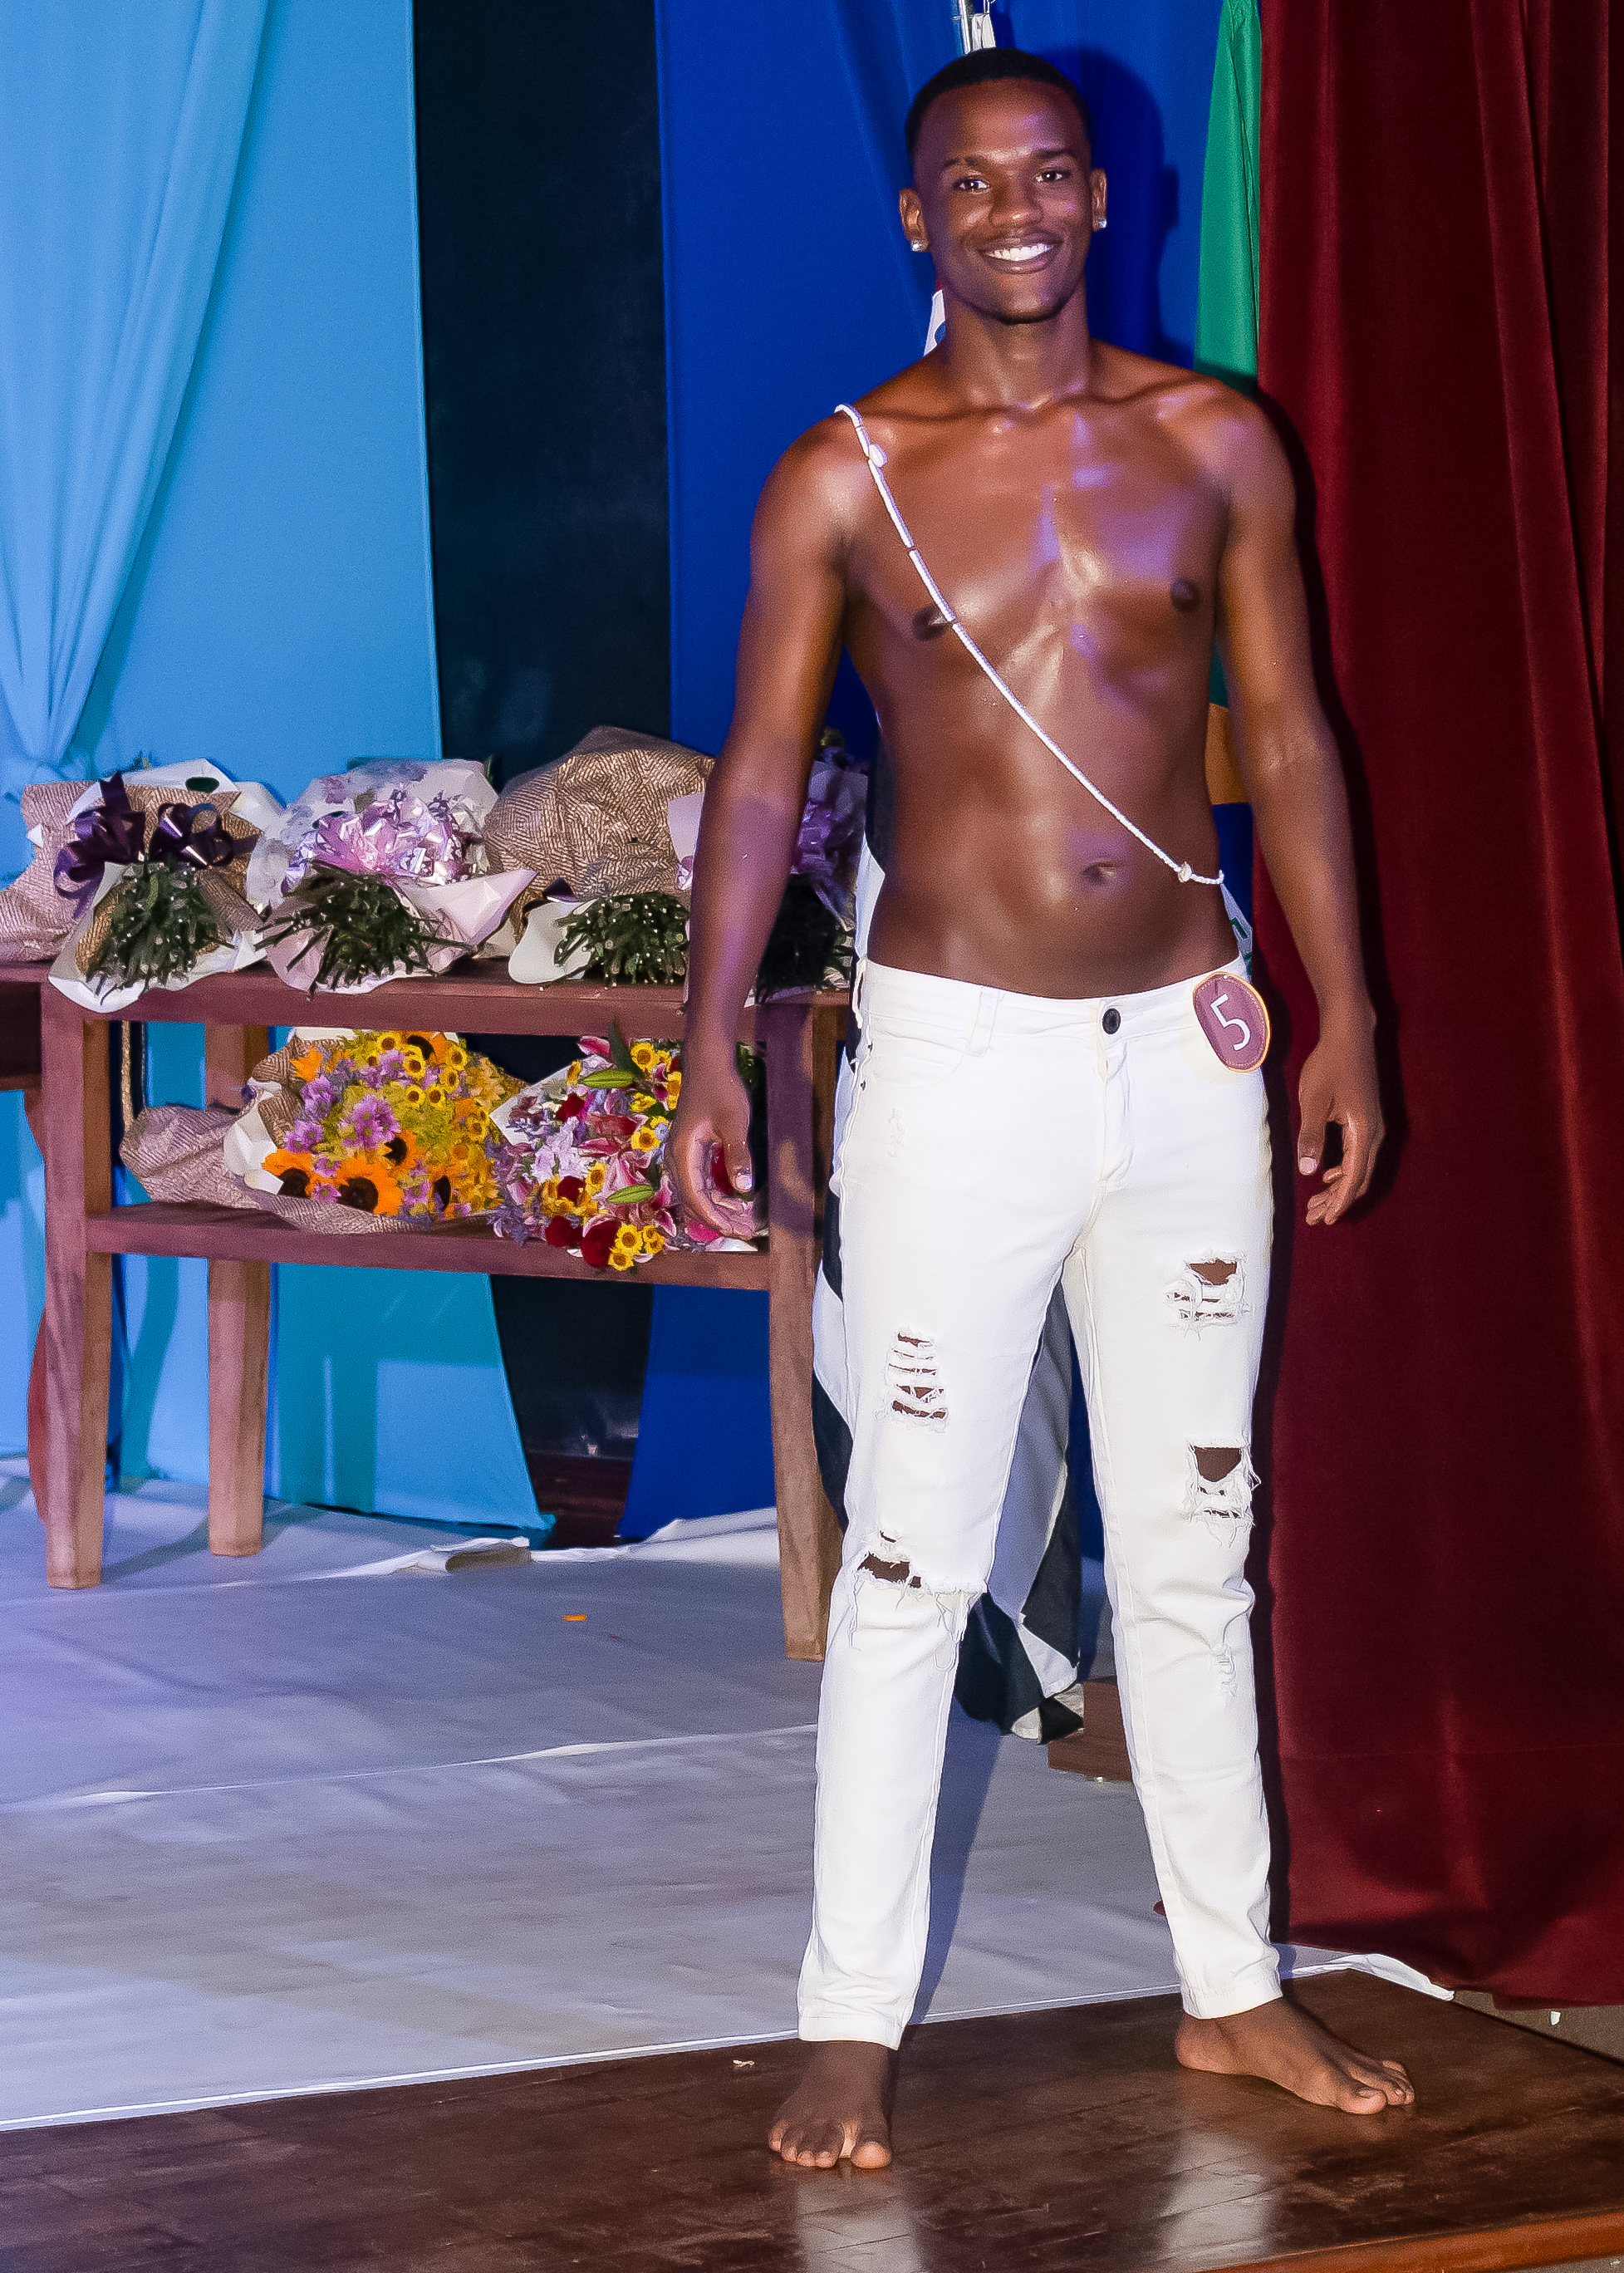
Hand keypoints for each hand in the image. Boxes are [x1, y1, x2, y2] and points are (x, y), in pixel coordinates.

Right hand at [669, 1055, 758, 1239]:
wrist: (708, 1064)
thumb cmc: (720, 1089)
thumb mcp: (734, 1122)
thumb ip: (738, 1155)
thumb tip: (743, 1189)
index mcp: (683, 1152)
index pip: (695, 1196)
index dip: (715, 1217)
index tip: (736, 1229)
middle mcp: (677, 1158)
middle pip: (693, 1200)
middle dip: (718, 1219)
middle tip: (745, 1231)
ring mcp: (682, 1156)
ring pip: (696, 1194)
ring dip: (717, 1210)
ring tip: (743, 1221)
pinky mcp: (690, 1152)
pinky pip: (699, 1182)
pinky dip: (715, 1195)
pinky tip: (735, 1201)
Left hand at [1297, 1014, 1382, 1226]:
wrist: (1350, 1037)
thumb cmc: (1329, 1065)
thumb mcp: (1313, 1102)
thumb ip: (1311, 1137)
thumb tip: (1309, 1172)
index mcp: (1363, 1132)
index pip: (1352, 1178)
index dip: (1338, 1203)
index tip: (1324, 1220)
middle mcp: (1375, 1134)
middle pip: (1359, 1179)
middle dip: (1337, 1201)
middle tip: (1314, 1216)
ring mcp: (1374, 1127)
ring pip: (1360, 1169)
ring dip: (1340, 1187)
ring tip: (1316, 1201)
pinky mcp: (1368, 1121)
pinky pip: (1360, 1156)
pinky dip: (1345, 1171)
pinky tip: (1327, 1175)